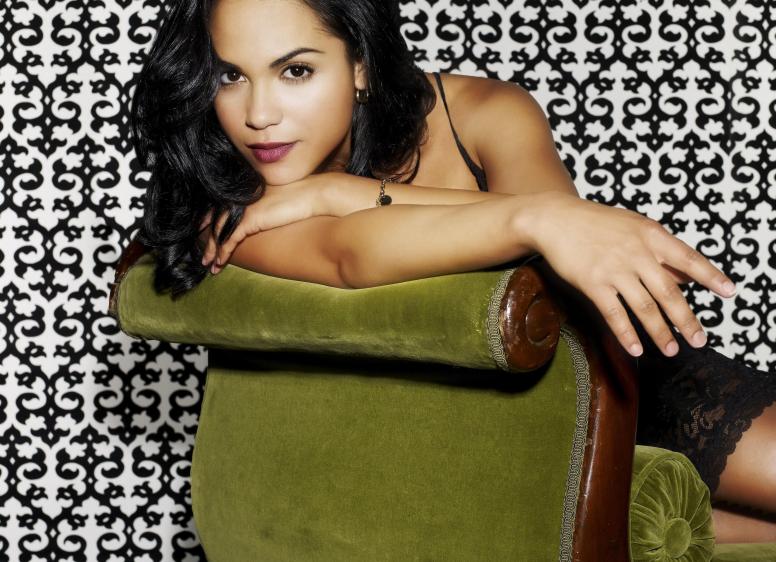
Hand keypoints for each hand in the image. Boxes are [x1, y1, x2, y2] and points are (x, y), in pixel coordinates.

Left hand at [200, 173, 335, 272]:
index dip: (209, 222)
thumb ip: (266, 205)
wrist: (313, 194)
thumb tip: (265, 214)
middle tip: (203, 255)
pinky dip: (222, 252)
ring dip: (211, 250)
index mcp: (246, 190)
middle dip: (206, 239)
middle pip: (214, 220)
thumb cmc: (302, 197)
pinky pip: (229, 239)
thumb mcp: (279, 199)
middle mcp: (240, 197)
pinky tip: (219, 262)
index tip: (204, 235)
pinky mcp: (249, 219)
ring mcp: (243, 207)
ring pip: (218, 231)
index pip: (220, 207)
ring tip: (208, 264)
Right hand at [525, 191, 736, 357]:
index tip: (728, 292)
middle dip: (686, 319)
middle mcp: (636, 253)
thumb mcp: (635, 227)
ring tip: (672, 350)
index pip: (688, 258)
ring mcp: (614, 269)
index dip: (710, 276)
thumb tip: (689, 274)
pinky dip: (626, 334)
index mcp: (651, 236)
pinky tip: (636, 350)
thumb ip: (662, 250)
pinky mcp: (592, 283)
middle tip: (700, 340)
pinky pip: (614, 313)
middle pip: (669, 291)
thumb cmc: (598, 223)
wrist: (557, 219)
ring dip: (660, 332)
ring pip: (644, 307)